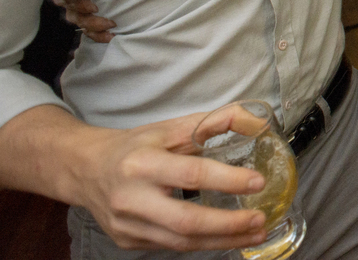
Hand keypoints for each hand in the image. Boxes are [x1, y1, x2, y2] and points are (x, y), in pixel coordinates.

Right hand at [53, 0, 114, 42]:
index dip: (77, 5)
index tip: (94, 7)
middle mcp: (72, 4)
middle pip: (74, 16)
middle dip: (92, 21)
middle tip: (110, 22)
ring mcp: (79, 16)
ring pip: (82, 26)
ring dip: (97, 31)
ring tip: (112, 30)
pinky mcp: (89, 25)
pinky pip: (90, 35)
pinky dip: (100, 37)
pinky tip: (112, 36)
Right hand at [79, 113, 268, 250]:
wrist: (86, 169)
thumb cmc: (136, 146)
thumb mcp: (171, 126)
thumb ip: (215, 121)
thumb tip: (257, 123)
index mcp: (142, 163)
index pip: (191, 174)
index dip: (227, 180)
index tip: (258, 182)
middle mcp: (131, 198)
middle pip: (186, 221)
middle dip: (228, 224)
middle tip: (260, 219)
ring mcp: (127, 225)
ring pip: (181, 242)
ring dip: (223, 240)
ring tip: (255, 233)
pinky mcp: (127, 241)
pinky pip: (171, 246)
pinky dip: (203, 243)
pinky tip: (227, 237)